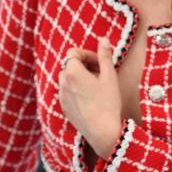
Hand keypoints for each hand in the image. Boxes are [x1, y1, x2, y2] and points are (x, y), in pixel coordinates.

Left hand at [58, 37, 121, 158]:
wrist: (102, 131)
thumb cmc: (108, 103)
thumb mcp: (110, 76)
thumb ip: (105, 56)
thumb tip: (103, 39)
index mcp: (72, 72)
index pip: (73, 53)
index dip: (87, 54)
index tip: (99, 62)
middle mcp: (63, 83)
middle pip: (69, 65)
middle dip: (83, 66)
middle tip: (100, 73)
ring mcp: (61, 97)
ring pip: (67, 79)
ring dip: (79, 78)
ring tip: (95, 86)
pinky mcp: (64, 108)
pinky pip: (66, 92)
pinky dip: (76, 90)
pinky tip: (90, 98)